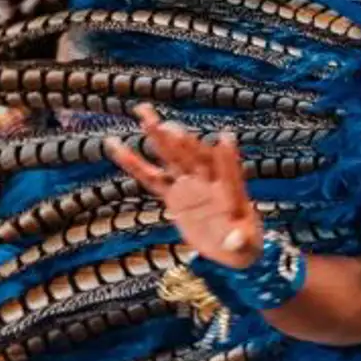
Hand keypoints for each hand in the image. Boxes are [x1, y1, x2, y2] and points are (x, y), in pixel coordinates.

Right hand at [106, 106, 260, 267]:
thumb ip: (239, 242)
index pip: (229, 174)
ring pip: (172, 158)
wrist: (231, 247)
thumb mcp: (244, 247)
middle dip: (182, 142)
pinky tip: (115, 145)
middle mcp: (209, 183)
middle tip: (165, 123)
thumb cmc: (244, 246)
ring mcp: (190, 186)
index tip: (225, 138)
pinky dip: (134, 163)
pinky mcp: (174, 195)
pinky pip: (151, 177)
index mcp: (232, 194)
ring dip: (159, 137)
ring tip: (143, 113)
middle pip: (195, 158)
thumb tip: (235, 241)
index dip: (227, 158)